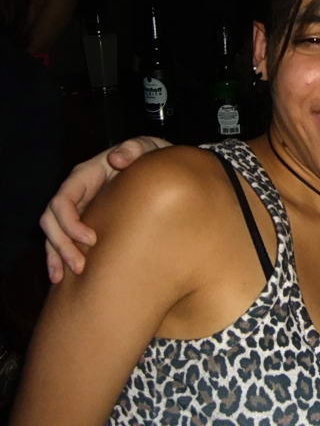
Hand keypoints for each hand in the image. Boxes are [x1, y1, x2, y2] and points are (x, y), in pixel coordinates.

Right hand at [40, 136, 168, 282]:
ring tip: (66, 278)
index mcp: (85, 174)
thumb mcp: (147, 147)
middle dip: (62, 245)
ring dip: (58, 256)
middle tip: (81, 266)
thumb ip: (134, 149)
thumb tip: (116, 158)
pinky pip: (62, 241)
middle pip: (52, 220)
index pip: (63, 199)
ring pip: (53, 234)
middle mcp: (76, 192)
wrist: (160, 168)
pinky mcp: (84, 221)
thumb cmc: (151, 156)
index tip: (92, 239)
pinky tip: (61, 278)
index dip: (70, 222)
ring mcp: (79, 207)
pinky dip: (59, 259)